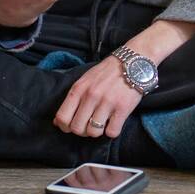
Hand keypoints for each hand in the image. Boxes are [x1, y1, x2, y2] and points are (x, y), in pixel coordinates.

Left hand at [52, 21, 194, 139]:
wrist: (134, 61)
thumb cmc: (109, 71)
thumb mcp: (86, 79)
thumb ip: (74, 98)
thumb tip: (60, 120)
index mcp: (79, 89)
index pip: (62, 118)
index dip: (66, 127)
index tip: (72, 126)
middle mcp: (91, 96)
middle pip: (77, 128)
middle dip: (82, 131)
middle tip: (90, 125)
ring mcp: (107, 102)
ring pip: (93, 132)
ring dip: (98, 131)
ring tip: (103, 122)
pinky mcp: (122, 108)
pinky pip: (112, 132)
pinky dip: (112, 130)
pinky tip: (115, 122)